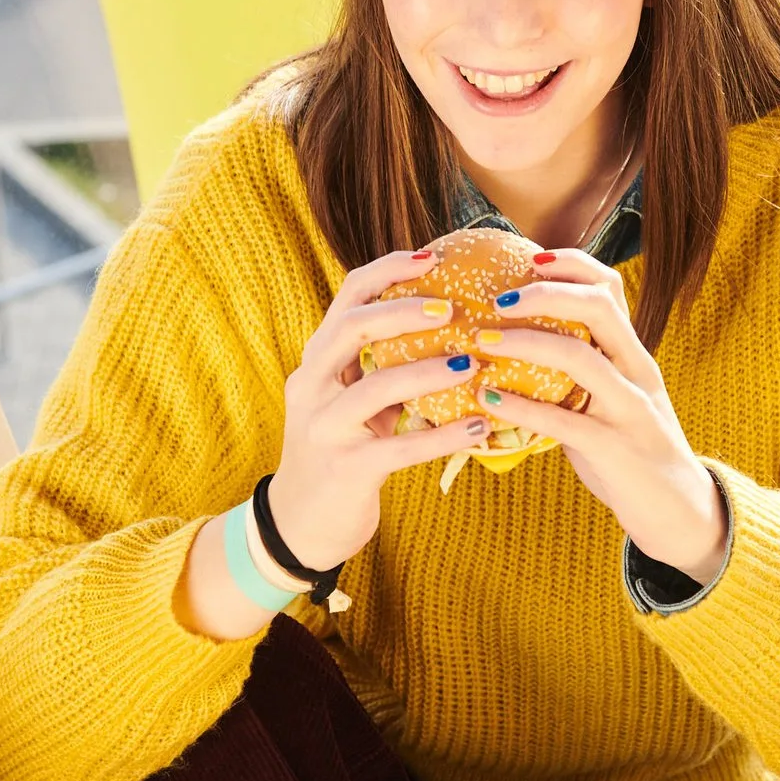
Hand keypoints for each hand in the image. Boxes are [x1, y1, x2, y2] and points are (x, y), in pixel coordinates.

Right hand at [266, 250, 494, 570]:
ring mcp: (324, 428)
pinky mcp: (346, 469)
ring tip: (470, 366)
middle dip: (403, 311)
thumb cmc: (338, 453)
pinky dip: (443, 436)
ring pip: (376, 386)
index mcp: (315, 362)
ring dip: (428, 371)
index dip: (387, 271)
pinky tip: (478, 429)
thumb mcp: (348, 402)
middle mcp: (311, 387)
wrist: (300, 524)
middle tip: (451, 307)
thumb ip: (378, 369)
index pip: (345, 298)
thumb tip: (448, 330)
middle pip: (351, 328)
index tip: (431, 256)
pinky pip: (401, 447)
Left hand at [477, 251, 727, 581]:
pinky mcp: (616, 449)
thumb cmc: (628, 449)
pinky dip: (522, 406)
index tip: (526, 257)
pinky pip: (565, 422)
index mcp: (633, 353)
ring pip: (581, 358)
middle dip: (546, 292)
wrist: (678, 509)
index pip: (610, 287)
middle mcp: (637, 371)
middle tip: (497, 297)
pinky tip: (488, 398)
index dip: (570, 263)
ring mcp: (630, 409)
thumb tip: (511, 342)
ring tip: (482, 339)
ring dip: (525, 342)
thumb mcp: (610, 399)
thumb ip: (577, 370)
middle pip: (599, 307)